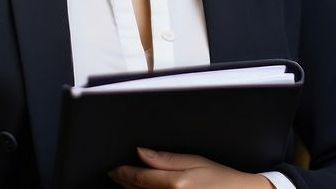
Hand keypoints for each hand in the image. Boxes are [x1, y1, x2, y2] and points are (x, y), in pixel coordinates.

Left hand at [109, 147, 273, 188]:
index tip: (114, 168)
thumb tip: (141, 151)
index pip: (139, 177)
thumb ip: (166, 159)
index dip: (123, 172)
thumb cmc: (221, 180)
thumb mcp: (196, 162)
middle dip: (123, 182)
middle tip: (115, 173)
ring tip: (124, 183)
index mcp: (175, 184)